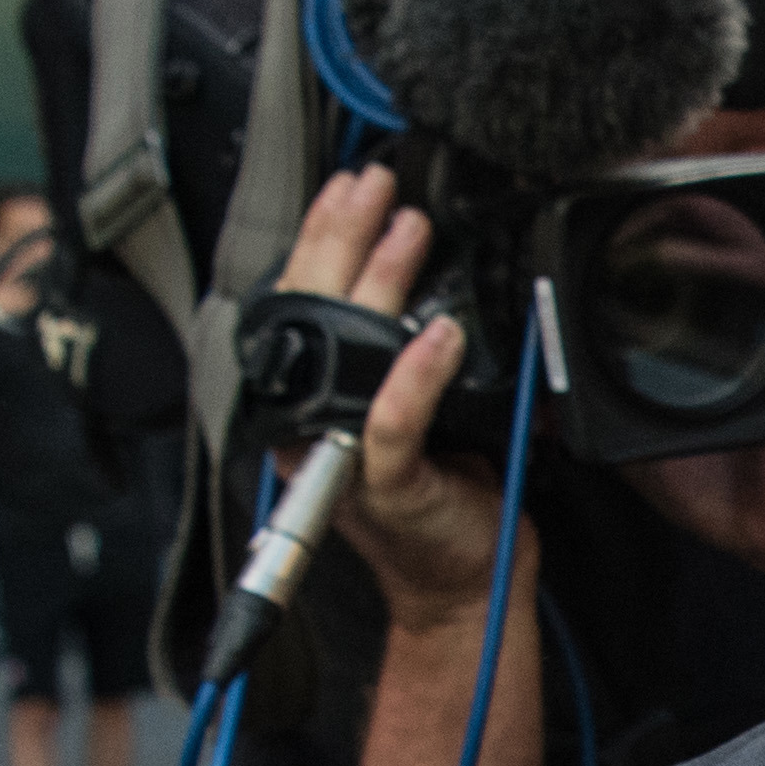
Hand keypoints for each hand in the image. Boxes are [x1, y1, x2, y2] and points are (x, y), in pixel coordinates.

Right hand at [271, 164, 507, 635]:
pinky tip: (439, 333)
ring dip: (380, 284)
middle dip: (344, 235)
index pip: (304, 300)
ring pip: (349, 355)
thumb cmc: (440, 494)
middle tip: (378, 185)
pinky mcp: (390, 488)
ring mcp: (345, 455)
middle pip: (314, 312)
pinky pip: (392, 422)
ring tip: (410, 231)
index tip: (349, 186)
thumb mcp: (416, 404)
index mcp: (313, 396)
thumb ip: (401, 348)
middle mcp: (315, 420)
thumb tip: (417, 265)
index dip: (322, 237)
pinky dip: (416, 374)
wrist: (460, 580)